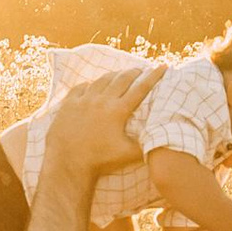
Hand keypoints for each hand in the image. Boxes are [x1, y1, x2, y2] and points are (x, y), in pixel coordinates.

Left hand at [42, 61, 161, 171]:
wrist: (68, 163)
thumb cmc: (100, 161)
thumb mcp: (128, 155)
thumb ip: (146, 145)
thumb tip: (162, 139)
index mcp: (118, 110)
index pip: (141, 88)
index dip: (153, 76)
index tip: (162, 67)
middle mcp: (102, 100)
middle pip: (122, 79)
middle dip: (134, 72)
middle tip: (140, 70)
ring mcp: (83, 100)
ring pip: (102, 80)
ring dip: (113, 75)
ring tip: (119, 74)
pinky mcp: (68, 105)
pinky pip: (80, 88)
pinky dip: (90, 84)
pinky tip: (92, 85)